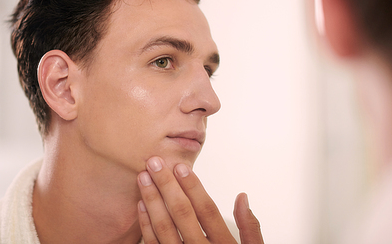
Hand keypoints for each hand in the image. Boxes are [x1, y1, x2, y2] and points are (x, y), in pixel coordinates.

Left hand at [137, 156, 263, 242]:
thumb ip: (250, 228)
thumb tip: (242, 197)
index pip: (206, 211)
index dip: (193, 187)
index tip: (181, 167)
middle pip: (182, 214)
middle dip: (166, 186)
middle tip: (155, 163)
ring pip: (164, 228)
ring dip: (151, 201)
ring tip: (143, 177)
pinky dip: (146, 225)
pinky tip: (141, 205)